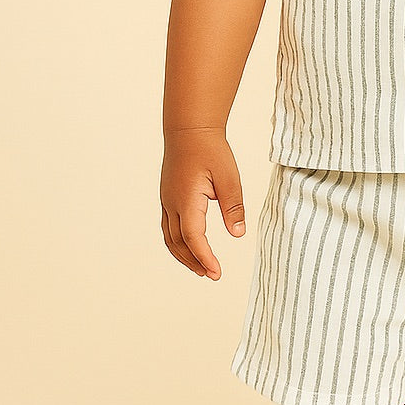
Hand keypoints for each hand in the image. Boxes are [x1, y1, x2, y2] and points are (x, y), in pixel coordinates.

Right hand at [160, 128, 246, 278]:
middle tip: (211, 275)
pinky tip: (189, 246)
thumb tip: (238, 233)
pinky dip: (178, 242)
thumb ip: (233, 206)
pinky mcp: (167, 197)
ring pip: (170, 237)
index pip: (194, 238)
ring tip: (200, 268)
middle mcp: (172, 204)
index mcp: (187, 201)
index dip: (205, 258)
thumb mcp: (228, 177)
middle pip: (178, 243)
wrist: (189, 129)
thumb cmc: (210, 150)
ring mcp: (167, 201)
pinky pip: (168, 227)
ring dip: (184, 255)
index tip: (216, 273)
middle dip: (194, 262)